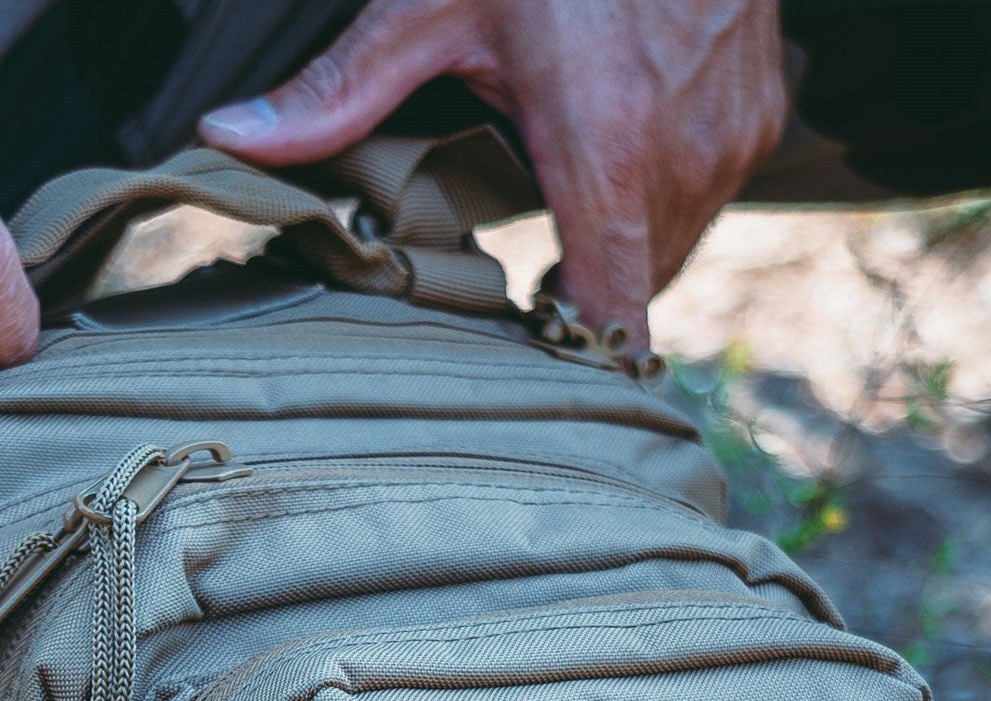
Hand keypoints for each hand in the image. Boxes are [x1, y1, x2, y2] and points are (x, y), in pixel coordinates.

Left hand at [197, 0, 785, 346]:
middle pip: (635, 288)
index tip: (532, 373)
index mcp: (607, 144)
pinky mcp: (759, 113)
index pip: (612, 309)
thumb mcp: (432, 1)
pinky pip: (709, 194)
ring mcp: (733, 134)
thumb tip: (231, 137)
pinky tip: (614, 165)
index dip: (574, 359)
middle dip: (580, 297)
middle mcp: (684, 152)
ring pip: (675, 246)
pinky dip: (662, 196)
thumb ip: (340, 89)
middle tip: (520, 292)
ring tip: (564, 231)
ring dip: (622, 248)